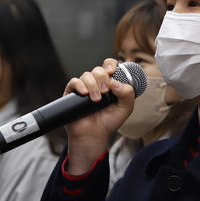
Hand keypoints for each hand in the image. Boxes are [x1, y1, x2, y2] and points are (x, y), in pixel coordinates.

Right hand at [63, 58, 135, 174]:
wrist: (93, 136)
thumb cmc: (108, 122)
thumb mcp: (125, 109)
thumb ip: (128, 94)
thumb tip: (115, 82)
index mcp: (109, 84)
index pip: (109, 66)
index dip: (111, 64)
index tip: (112, 72)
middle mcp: (96, 83)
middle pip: (98, 69)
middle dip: (103, 78)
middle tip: (105, 92)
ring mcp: (84, 87)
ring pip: (87, 75)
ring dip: (93, 85)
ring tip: (96, 100)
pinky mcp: (72, 94)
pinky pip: (74, 81)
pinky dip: (80, 85)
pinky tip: (84, 94)